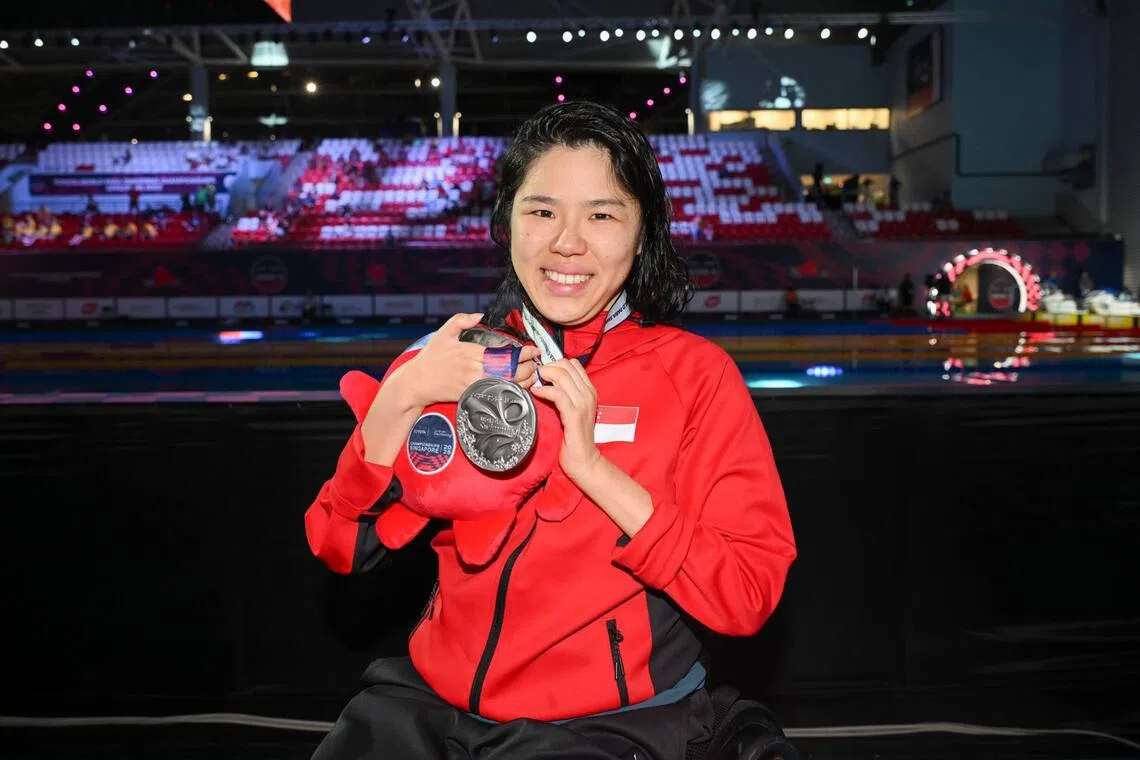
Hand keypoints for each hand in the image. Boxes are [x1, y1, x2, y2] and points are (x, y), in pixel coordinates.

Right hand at [396, 312, 540, 406]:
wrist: (416, 382)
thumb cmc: (430, 358)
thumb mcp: (444, 333)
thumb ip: (461, 320)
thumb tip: (479, 315)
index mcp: (469, 351)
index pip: (502, 352)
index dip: (522, 353)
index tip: (534, 350)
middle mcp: (472, 367)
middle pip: (507, 369)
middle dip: (527, 367)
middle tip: (536, 363)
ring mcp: (472, 383)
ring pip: (503, 382)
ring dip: (521, 380)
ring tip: (532, 375)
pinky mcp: (469, 395)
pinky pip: (494, 393)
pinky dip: (508, 391)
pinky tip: (518, 388)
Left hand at [529, 358, 602, 479]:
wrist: (584, 459)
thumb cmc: (574, 436)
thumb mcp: (573, 409)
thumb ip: (566, 394)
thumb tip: (547, 380)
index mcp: (589, 390)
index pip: (573, 363)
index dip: (555, 363)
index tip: (542, 372)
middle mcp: (588, 393)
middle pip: (566, 365)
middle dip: (547, 366)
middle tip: (535, 376)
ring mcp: (583, 403)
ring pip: (561, 376)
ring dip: (543, 376)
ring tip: (534, 383)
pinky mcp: (574, 415)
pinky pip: (557, 394)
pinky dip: (544, 390)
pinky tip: (536, 392)